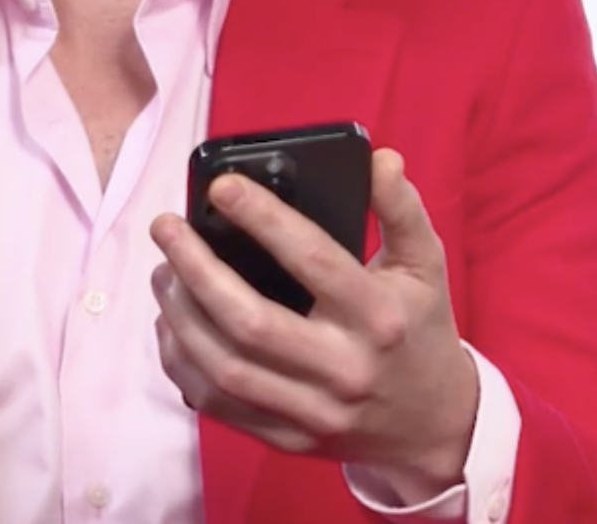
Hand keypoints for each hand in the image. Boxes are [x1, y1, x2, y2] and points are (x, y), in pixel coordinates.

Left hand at [149, 147, 481, 497]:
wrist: (432, 424)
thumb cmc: (421, 329)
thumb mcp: (426, 264)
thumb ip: (401, 209)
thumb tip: (379, 159)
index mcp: (379, 317)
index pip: (314, 260)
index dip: (264, 219)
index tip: (222, 187)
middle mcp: (344, 368)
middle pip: (251, 322)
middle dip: (196, 270)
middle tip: (166, 228)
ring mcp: (313, 410)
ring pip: (225, 367)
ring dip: (180, 316)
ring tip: (164, 272)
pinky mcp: (287, 438)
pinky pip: (219, 405)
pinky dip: (183, 364)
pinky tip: (172, 327)